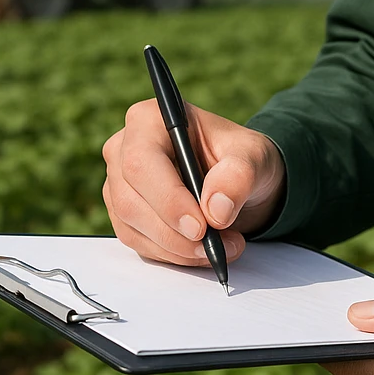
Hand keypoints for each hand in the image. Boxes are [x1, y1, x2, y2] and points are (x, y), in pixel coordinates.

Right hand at [102, 101, 285, 266]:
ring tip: (220, 248)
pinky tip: (201, 251)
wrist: (237, 179)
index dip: (168, 199)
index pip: (142, 162)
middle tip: (214, 246)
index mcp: (151, 120)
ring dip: (177, 248)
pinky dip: (171, 254)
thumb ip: (239, 176)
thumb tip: (217, 210)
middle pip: (130, 199)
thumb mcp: (254, 157)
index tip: (201, 227)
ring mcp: (119, 182)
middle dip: (175, 232)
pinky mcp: (124, 212)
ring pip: (132, 226)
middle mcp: (124, 148)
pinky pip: (137, 242)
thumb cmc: (241, 158)